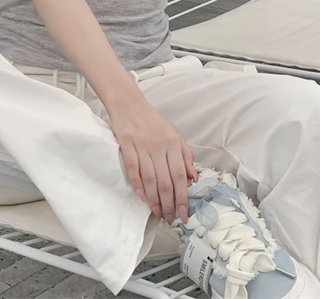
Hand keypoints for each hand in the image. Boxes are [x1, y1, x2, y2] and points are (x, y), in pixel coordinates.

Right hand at [108, 96, 196, 223]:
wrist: (128, 103)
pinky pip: (132, 168)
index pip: (180, 175)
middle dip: (169, 203)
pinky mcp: (126, 143)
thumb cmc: (152, 120)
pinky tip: (141, 197)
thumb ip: (185, 155)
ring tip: (157, 212)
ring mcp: (141, 144)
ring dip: (153, 199)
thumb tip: (194, 177)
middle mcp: (159, 144)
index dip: (182, 197)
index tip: (184, 213)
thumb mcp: (175, 133)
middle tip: (169, 218)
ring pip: (149, 178)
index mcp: (173, 142)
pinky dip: (137, 184)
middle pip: (165, 180)